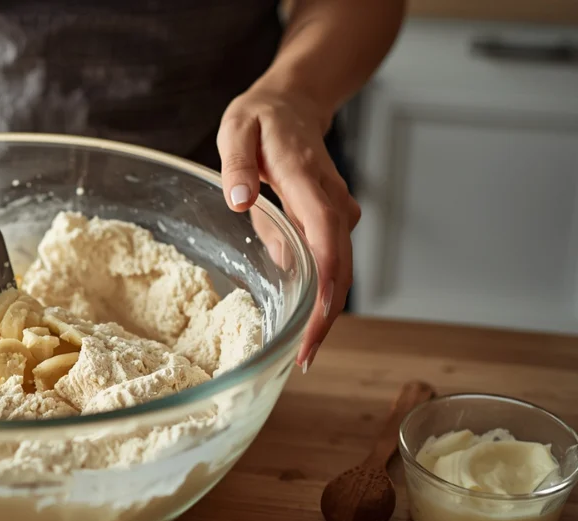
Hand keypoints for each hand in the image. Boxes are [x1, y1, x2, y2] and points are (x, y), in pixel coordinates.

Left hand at [217, 87, 360, 371]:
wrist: (294, 104)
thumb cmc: (260, 119)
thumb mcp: (237, 130)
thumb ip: (237, 166)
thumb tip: (239, 200)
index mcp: (305, 176)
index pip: (325, 231)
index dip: (327, 278)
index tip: (318, 318)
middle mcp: (330, 197)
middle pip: (340, 262)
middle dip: (327, 314)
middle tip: (305, 360)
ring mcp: (336, 210)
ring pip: (339, 266)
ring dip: (325, 310)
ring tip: (302, 354)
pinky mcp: (332, 221)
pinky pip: (331, 261)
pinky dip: (321, 293)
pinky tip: (304, 323)